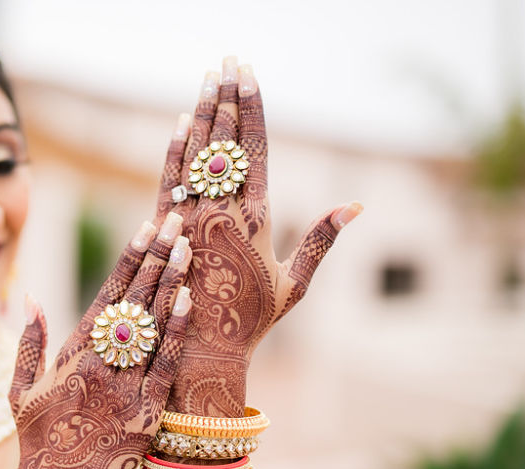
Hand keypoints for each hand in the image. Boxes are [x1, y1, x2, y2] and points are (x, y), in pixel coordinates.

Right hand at [0, 214, 194, 468]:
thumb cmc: (35, 442)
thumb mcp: (20, 390)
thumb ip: (28, 343)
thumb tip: (30, 299)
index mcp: (70, 355)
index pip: (106, 294)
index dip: (130, 259)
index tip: (147, 227)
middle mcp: (96, 365)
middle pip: (133, 300)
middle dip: (157, 257)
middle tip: (177, 220)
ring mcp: (120, 389)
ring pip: (150, 326)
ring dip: (170, 283)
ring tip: (188, 247)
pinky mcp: (142, 417)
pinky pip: (163, 368)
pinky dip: (174, 333)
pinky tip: (187, 301)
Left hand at [153, 57, 362, 416]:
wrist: (203, 352)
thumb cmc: (253, 322)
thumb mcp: (295, 284)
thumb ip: (321, 241)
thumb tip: (357, 205)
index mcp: (258, 220)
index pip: (255, 151)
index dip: (251, 109)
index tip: (250, 74)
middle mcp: (224, 213)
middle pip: (225, 144)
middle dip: (227, 98)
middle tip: (228, 60)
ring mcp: (192, 221)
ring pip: (197, 157)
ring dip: (203, 114)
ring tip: (207, 77)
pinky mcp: (167, 233)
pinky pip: (170, 182)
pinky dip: (175, 152)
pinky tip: (179, 122)